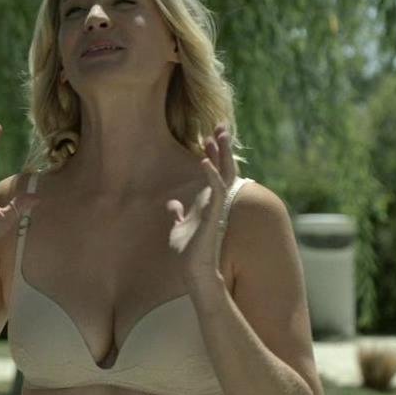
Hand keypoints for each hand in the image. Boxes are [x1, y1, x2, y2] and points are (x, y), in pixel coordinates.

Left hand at [165, 123, 237, 283]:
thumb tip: (172, 205)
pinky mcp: (214, 214)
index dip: (212, 154)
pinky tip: (204, 161)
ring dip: (220, 153)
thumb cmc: (188, 252)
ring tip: (219, 134)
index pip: (214, 172)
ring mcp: (216, 206)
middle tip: (221, 125)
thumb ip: (178, 215)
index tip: (208, 136)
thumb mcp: (178, 228)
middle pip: (222, 167)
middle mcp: (215, 201)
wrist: (194, 269)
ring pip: (223, 173)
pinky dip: (211, 175)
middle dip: (221, 146)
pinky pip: (216, 190)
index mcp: (207, 201)